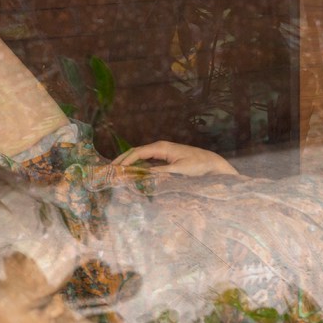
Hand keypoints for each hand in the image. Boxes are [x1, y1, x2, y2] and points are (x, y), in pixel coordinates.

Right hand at [111, 140, 238, 175]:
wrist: (211, 163)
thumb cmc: (198, 166)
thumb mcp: (179, 170)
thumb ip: (161, 172)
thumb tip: (143, 175)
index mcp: (162, 147)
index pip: (138, 152)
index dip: (125, 160)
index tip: (115, 169)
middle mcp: (161, 147)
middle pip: (137, 152)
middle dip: (123, 159)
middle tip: (110, 169)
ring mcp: (163, 152)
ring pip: (141, 156)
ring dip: (130, 162)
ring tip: (118, 170)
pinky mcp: (166, 158)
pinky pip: (148, 160)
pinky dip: (139, 165)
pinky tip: (133, 172)